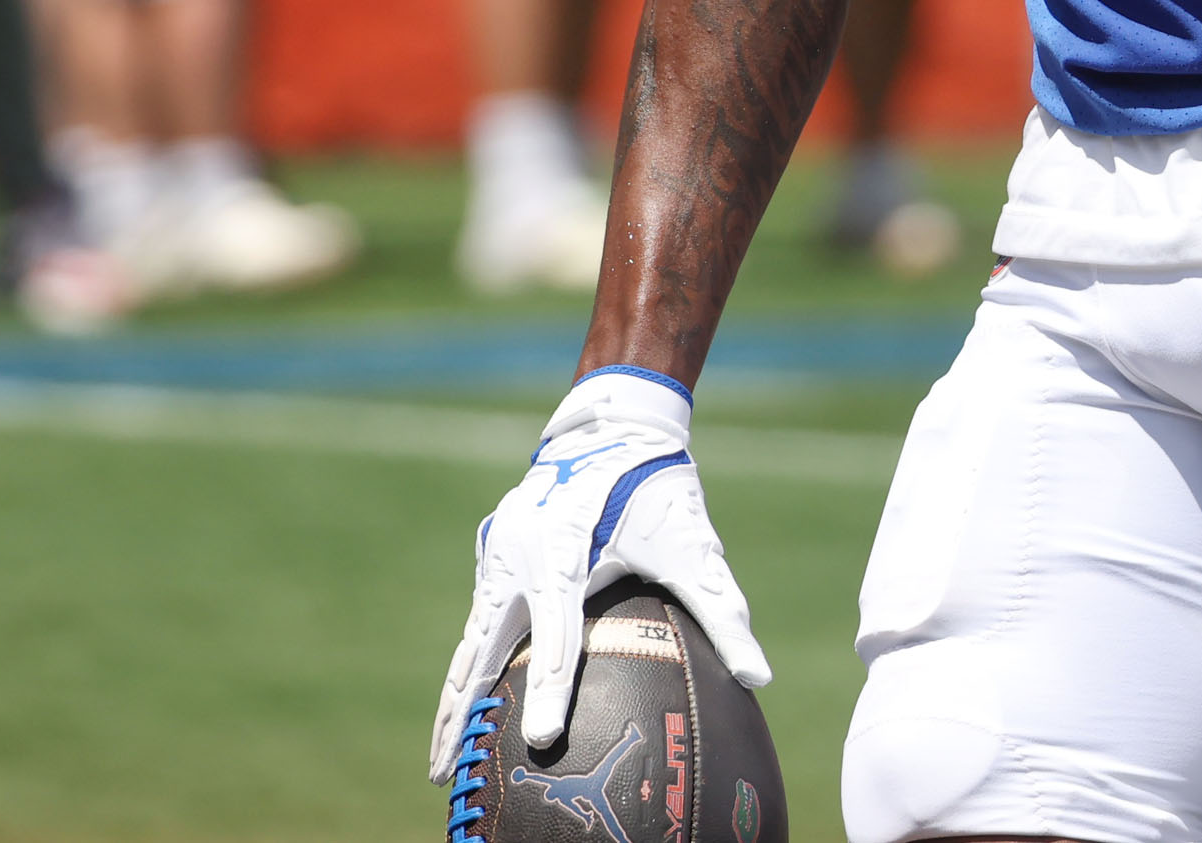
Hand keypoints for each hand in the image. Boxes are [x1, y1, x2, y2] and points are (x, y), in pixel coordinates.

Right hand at [428, 367, 767, 783]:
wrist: (614, 427)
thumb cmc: (657, 490)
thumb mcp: (692, 547)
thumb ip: (721, 611)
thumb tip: (759, 676)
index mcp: (564, 550)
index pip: (557, 636)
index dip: (551, 691)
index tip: (543, 740)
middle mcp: (518, 553)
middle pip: (482, 648)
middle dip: (462, 713)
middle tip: (445, 774)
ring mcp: (498, 553)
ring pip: (471, 638)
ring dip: (456, 694)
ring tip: (443, 758)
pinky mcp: (494, 554)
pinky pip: (479, 619)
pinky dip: (469, 664)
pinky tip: (465, 706)